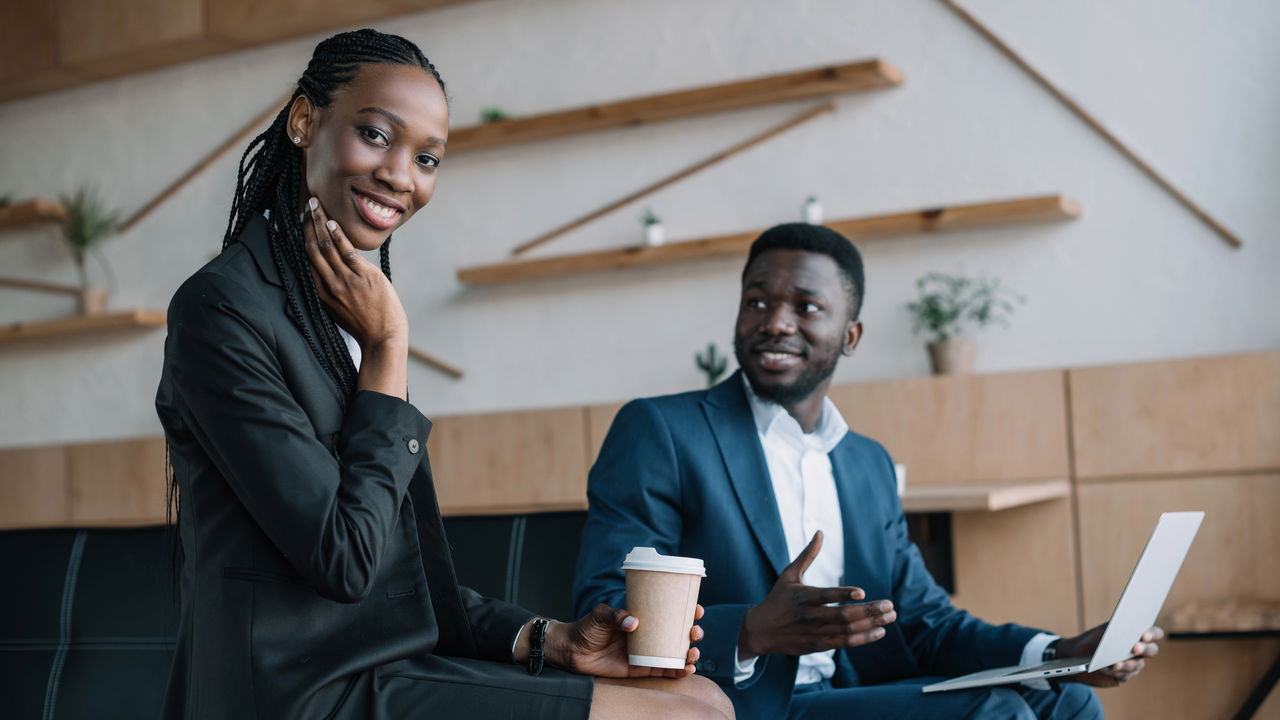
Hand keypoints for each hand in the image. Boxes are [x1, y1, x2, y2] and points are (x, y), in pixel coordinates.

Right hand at [302, 197, 407, 348]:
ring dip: (321, 223)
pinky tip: (333, 223)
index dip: (302, 236)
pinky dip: (339, 237)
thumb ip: (330, 287)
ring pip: (327, 246)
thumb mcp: (337, 307)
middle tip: (307, 204)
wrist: (382, 337)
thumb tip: (328, 269)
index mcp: (320, 292)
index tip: (300, 219)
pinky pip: (347, 252)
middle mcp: (329, 284)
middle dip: (309, 223)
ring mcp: (346, 280)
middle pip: (313, 247)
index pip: (306, 258)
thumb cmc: (362, 323)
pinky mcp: (364, 277)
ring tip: (316, 205)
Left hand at [540, 603, 704, 678]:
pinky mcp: (641, 668)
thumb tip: (633, 622)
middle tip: (694, 632)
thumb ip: (615, 616)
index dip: (686, 609)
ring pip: (676, 652)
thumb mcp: (600, 615)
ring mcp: (647, 651)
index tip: (696, 608)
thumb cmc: (586, 628)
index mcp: (642, 616)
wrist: (572, 650)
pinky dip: (678, 671)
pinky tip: (687, 669)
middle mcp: (648, 633)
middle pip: (678, 632)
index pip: (669, 610)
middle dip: (693, 632)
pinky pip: (664, 670)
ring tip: (692, 652)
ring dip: (690, 652)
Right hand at [739, 530, 895, 657]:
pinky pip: (844, 643)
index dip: (843, 595)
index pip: (825, 596)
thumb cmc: (778, 598)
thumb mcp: (789, 575)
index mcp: (802, 597)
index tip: (861, 592)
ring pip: (847, 631)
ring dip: (871, 625)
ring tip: (890, 617)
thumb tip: (820, 532)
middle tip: (889, 605)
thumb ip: (807, 555)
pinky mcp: (818, 645)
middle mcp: (809, 616)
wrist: (760, 630)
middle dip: (868, 611)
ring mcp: (814, 633)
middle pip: (842, 616)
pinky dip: (863, 638)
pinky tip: (879, 631)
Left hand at [1057, 624, 1162, 686]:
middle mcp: (1139, 650)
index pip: (1154, 633)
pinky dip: (1114, 671)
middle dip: (1144, 649)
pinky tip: (1105, 668)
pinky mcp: (1123, 676)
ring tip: (1114, 663)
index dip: (1152, 634)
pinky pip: (1124, 675)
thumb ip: (1116, 629)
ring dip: (1126, 663)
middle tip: (1134, 648)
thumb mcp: (1103, 631)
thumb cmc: (1094, 639)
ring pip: (1136, 665)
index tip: (1144, 635)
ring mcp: (1134, 664)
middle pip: (1151, 650)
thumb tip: (1125, 630)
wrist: (1078, 655)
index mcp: (1137, 635)